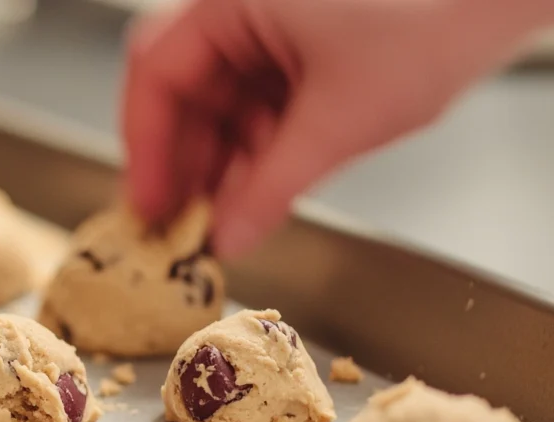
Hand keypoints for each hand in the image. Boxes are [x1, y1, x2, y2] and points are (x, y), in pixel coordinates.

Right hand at [123, 0, 549, 257]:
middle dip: (182, 165)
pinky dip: (253, 154)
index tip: (149, 202)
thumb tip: (229, 236)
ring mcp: (271, 30)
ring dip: (218, 167)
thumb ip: (273, 187)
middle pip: (183, 93)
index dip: (146, 145)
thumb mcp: (339, 120)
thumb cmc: (437, 15)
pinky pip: (256, 109)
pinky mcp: (297, 53)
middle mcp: (243, 9)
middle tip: (177, 224)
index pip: (157, 71)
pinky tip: (252, 195)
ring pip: (220, 107)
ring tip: (217, 221)